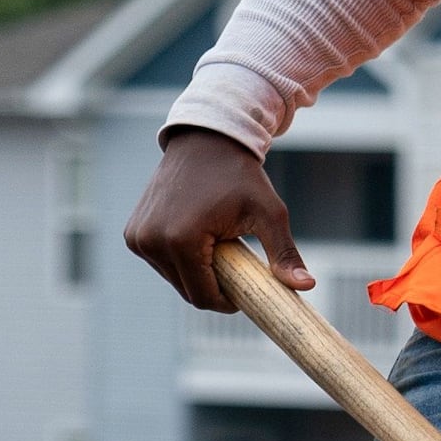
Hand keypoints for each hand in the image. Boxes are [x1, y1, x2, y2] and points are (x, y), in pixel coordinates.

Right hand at [125, 126, 309, 311]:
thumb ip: (284, 253)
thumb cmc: (240, 175)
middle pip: (187, 291)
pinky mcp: (132, 232)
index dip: (227, 301)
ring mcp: (138, 237)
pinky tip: (196, 236)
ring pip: (173, 279)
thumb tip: (307, 286)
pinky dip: (179, 259)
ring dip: (195, 272)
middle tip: (234, 264)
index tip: (245, 290)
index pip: (203, 297)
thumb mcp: (268, 213)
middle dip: (212, 286)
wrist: (206, 139)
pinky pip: (160, 262)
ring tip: (215, 244)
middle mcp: (151, 241)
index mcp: (180, 241)